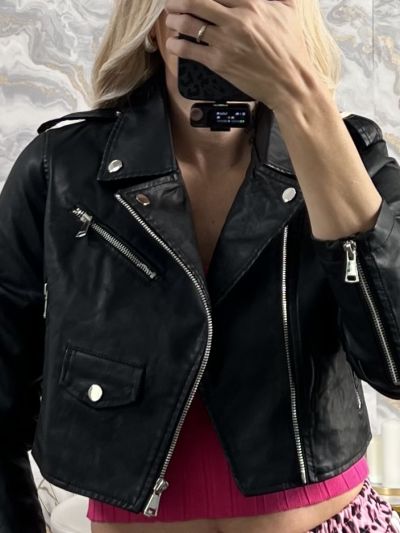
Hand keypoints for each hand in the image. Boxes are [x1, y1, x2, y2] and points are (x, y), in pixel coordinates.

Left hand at [165, 0, 320, 110]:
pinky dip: (177, 45)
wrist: (289, 83)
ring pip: (190, 25)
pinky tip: (173, 44)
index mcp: (251, 5)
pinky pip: (190, 50)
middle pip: (196, 3)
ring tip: (170, 21)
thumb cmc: (290, 51)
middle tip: (171, 4)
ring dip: (175, 21)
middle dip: (179, 2)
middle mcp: (235, 20)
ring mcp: (225, 42)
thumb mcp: (288, 13)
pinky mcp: (219, 63)